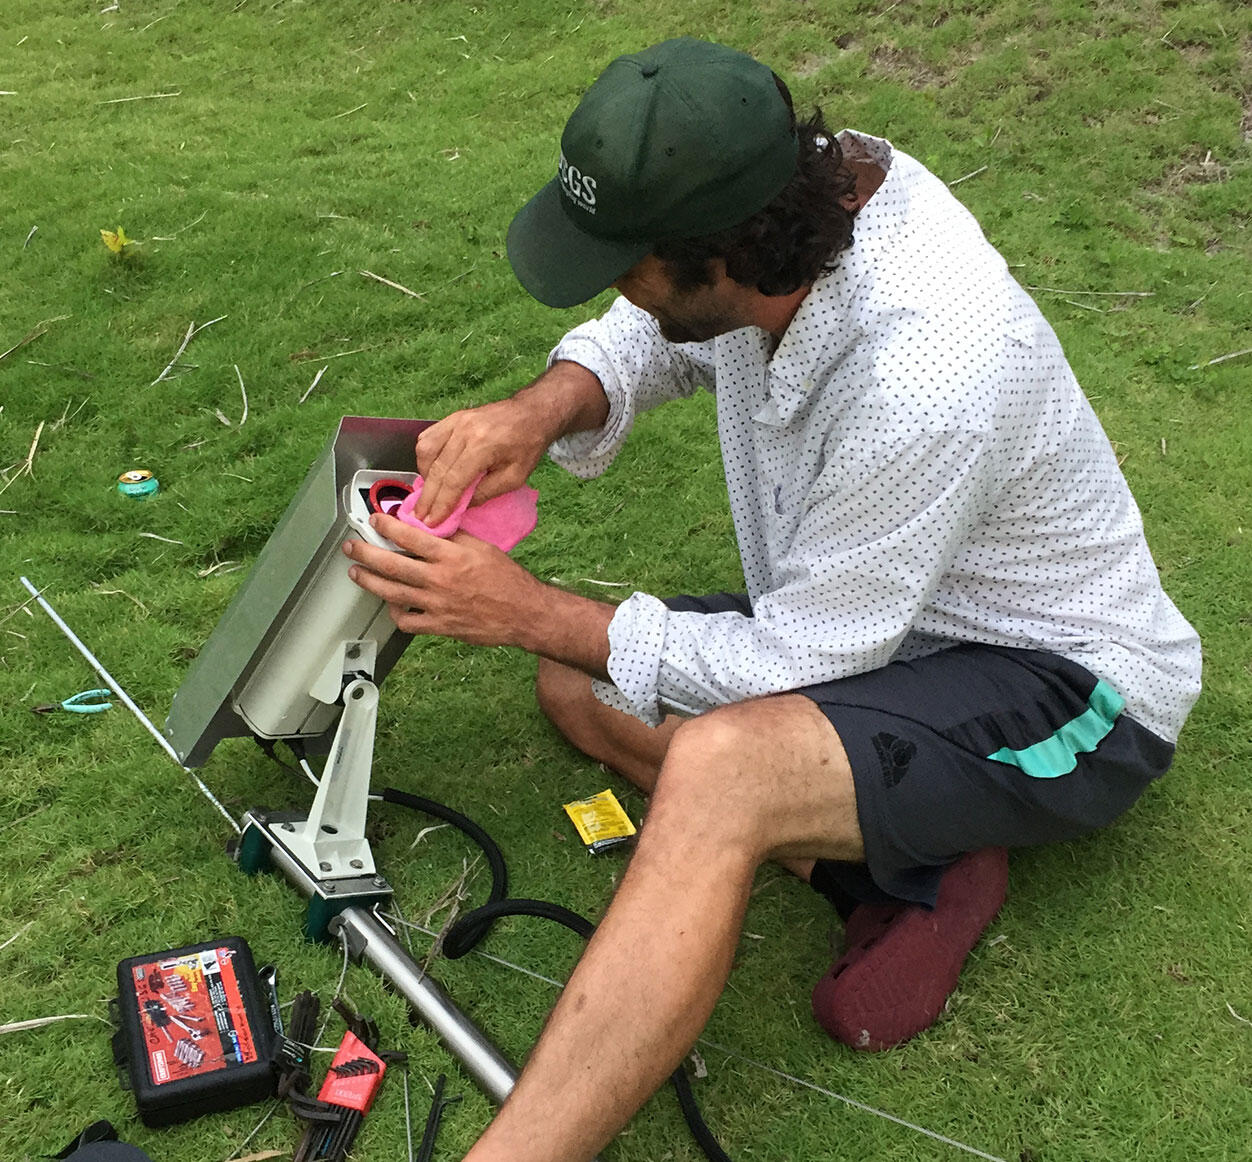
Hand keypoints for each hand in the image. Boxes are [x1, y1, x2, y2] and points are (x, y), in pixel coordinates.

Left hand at [343, 513, 545, 646]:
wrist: (524, 613)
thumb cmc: (507, 579)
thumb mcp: (483, 548)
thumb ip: (454, 537)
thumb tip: (430, 526)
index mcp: (452, 556)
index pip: (411, 537)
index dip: (387, 526)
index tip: (375, 520)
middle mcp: (440, 580)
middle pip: (391, 565)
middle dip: (365, 554)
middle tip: (351, 547)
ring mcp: (437, 605)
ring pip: (392, 593)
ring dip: (369, 582)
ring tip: (356, 574)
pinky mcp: (439, 626)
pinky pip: (407, 621)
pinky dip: (395, 613)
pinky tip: (392, 605)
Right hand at [414, 398, 547, 526]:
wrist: (530, 413)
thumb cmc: (527, 446)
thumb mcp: (515, 477)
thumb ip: (486, 493)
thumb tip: (460, 506)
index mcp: (482, 446)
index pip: (454, 480)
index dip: (441, 504)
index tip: (432, 522)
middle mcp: (464, 431)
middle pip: (437, 469)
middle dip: (428, 497)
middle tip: (421, 517)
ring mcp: (455, 422)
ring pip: (426, 451)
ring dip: (424, 476)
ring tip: (429, 494)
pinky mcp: (451, 418)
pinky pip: (427, 438)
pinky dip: (425, 458)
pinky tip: (431, 471)